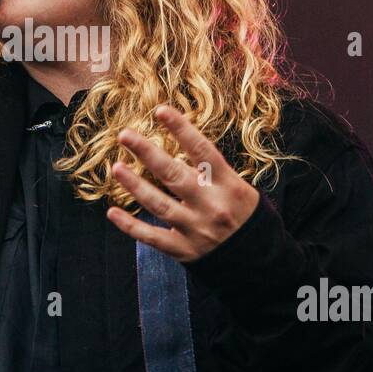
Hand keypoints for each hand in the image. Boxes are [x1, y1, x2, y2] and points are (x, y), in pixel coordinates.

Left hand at [106, 104, 262, 262]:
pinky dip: (131, 226)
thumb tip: (180, 148)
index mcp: (228, 185)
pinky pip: (153, 237)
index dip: (181, 129)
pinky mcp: (184, 250)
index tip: (161, 111)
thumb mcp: (241, 188)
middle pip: (174, 174)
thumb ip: (213, 172)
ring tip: (117, 168)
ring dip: (135, 185)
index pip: (202, 151)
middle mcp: (211, 205)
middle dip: (148, 153)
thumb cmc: (246, 215)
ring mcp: (196, 229)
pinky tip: (112, 212)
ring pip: (159, 204)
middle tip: (125, 135)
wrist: (260, 260)